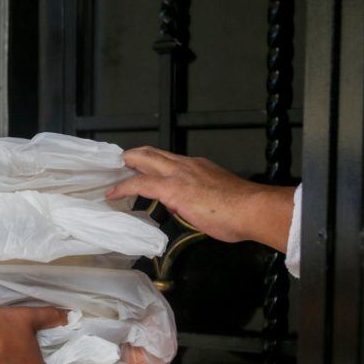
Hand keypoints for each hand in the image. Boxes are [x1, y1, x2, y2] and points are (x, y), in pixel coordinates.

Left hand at [106, 147, 294, 252]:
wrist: (250, 209)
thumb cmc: (241, 210)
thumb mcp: (218, 197)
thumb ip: (202, 200)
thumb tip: (193, 209)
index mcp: (198, 167)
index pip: (170, 159)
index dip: (154, 160)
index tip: (145, 165)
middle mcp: (186, 165)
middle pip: (153, 153)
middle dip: (135, 155)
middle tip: (121, 162)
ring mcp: (178, 174)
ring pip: (144, 160)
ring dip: (126, 165)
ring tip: (113, 174)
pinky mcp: (171, 188)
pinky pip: (140, 183)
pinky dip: (123, 187)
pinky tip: (113, 192)